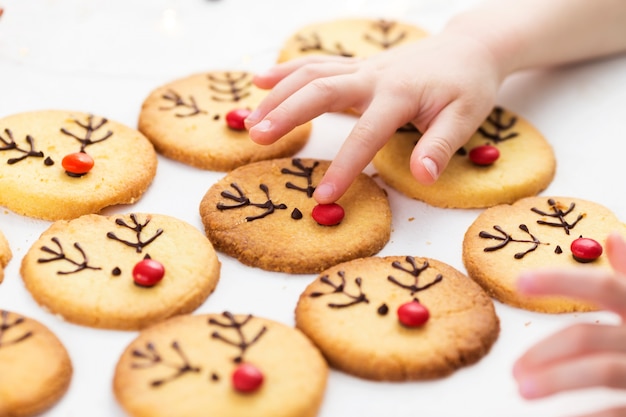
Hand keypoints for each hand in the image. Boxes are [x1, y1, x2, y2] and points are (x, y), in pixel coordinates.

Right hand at [245, 32, 503, 203]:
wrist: (469, 47)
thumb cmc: (468, 86)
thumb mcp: (466, 117)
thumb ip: (440, 146)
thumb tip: (422, 177)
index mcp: (399, 94)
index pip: (366, 135)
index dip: (344, 167)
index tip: (323, 196)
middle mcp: (373, 76)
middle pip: (320, 90)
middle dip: (287, 114)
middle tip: (258, 138)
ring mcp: (362, 68)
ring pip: (310, 74)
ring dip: (278, 94)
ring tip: (249, 119)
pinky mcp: (357, 67)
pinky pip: (316, 64)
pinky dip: (286, 71)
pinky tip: (261, 79)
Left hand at [514, 232, 625, 416]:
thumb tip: (613, 237)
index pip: (604, 286)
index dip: (561, 281)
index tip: (520, 282)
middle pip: (589, 336)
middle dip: (545, 351)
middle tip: (513, 368)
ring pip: (601, 372)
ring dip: (557, 380)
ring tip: (522, 390)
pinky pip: (618, 410)